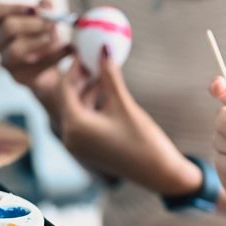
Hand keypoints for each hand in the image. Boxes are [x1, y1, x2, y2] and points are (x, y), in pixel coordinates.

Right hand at [0, 0, 71, 118]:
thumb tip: (48, 3)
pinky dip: (55, 57)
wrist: (51, 75)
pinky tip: (71, 51)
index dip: (8, 8)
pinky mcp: (19, 77)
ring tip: (62, 40)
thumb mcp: (47, 25)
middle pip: (9, 27)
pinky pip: (35, 65)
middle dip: (36, 24)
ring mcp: (7, 61)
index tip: (33, 10)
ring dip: (42, 42)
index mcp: (2, 24)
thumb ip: (45, 13)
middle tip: (56, 25)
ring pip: (17, 48)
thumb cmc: (46, 43)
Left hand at [58, 47, 201, 194]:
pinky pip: (84, 122)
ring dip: (88, 92)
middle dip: (81, 79)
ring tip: (104, 74)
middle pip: (68, 99)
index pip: (65, 88)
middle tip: (95, 60)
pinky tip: (108, 94)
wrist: (160, 174)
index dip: (75, 68)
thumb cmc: (144, 142)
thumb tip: (103, 51)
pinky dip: (93, 107)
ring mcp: (80, 146)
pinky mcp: (90, 149)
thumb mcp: (125, 105)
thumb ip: (110, 77)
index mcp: (74, 126)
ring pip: (77, 110)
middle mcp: (70, 138)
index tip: (87, 53)